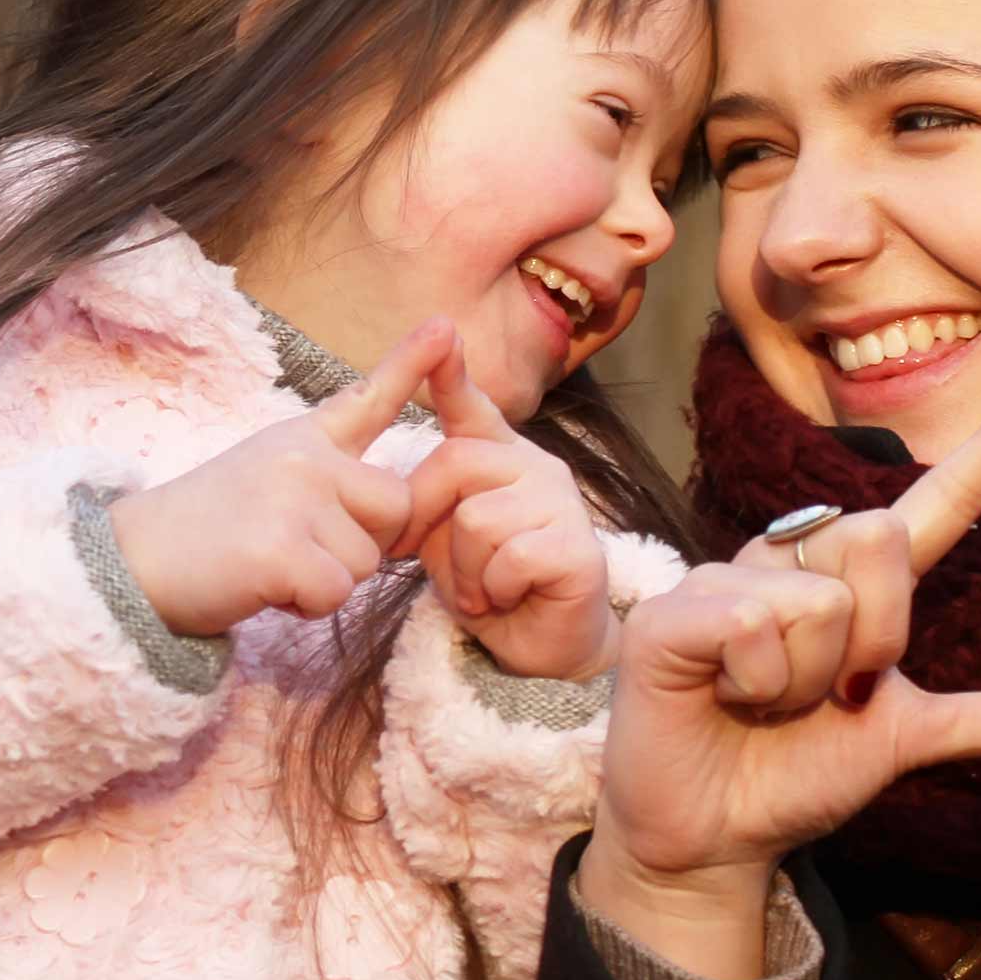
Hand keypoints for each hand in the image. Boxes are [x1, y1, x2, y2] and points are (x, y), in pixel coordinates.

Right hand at [108, 319, 451, 636]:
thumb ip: (330, 472)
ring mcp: (293, 499)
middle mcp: (304, 458)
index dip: (411, 363)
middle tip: (300, 546)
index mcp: (303, 440)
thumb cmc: (206, 530)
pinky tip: (265, 587)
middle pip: (396, 509)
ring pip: (368, 560)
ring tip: (271, 564)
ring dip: (328, 580)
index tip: (443, 327)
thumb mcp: (266, 473)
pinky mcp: (280, 549)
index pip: (367, 398)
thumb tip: (396, 496)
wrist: (132, 563)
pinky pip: (337, 592)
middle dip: (363, 543)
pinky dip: (306, 605)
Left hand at [394, 343, 614, 680]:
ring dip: (466, 571)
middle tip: (453, 569)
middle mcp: (539, 467)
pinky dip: (496, 589)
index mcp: (503, 459)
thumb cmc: (492, 588)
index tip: (440, 331)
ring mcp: (564, 505)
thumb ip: (431, 501)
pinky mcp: (580, 549)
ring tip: (485, 590)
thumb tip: (400, 489)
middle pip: (455, 463)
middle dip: (433, 522)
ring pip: (478, 518)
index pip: (473, 409)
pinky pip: (511, 556)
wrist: (544, 648)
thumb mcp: (446, 538)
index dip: (451, 374)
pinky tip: (510, 597)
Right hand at [577, 365, 980, 977]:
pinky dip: (754, 682)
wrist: (712, 837)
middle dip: (873, 639)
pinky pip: (753, 623)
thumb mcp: (906, 741)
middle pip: (879, 539)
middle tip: (828, 696)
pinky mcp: (676, 610)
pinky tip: (721, 696)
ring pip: (820, 599)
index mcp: (858, 584)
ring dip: (806, 681)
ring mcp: (728, 576)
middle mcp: (796, 561)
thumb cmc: (795, 775)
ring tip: (762, 702)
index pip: (940, 501)